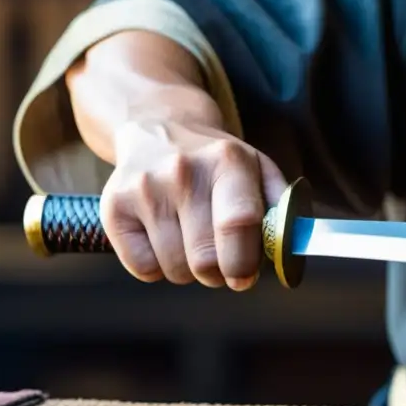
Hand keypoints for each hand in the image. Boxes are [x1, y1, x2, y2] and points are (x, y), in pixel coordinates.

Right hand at [99, 119, 287, 289]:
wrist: (159, 129)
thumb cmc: (218, 162)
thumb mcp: (258, 168)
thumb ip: (282, 208)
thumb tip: (292, 249)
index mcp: (228, 161)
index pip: (238, 223)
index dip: (244, 261)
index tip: (245, 276)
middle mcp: (183, 172)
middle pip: (204, 258)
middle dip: (219, 273)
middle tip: (223, 262)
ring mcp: (144, 189)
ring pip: (175, 269)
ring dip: (190, 271)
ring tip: (194, 243)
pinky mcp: (113, 207)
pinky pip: (143, 269)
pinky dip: (158, 268)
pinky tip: (166, 240)